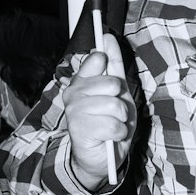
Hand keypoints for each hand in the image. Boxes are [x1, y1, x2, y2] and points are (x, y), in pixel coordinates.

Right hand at [61, 33, 135, 190]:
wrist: (103, 157)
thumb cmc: (111, 122)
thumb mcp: (119, 93)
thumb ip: (113, 66)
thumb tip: (107, 37)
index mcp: (83, 82)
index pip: (98, 58)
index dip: (108, 61)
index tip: (111, 71)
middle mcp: (74, 93)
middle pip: (112, 83)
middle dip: (121, 102)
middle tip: (115, 113)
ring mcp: (75, 111)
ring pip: (114, 105)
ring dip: (121, 119)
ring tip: (112, 126)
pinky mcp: (79, 129)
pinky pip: (113, 124)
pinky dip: (118, 133)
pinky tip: (108, 137)